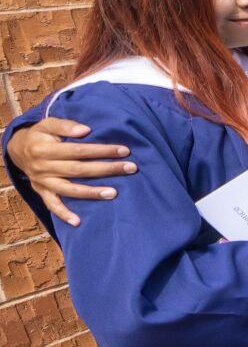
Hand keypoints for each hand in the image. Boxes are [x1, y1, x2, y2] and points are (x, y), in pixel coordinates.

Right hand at [6, 119, 136, 226]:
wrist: (17, 150)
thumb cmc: (40, 135)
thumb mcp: (47, 124)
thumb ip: (65, 126)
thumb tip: (85, 130)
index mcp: (44, 149)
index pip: (78, 151)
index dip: (101, 150)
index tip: (124, 150)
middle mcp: (43, 167)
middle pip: (78, 170)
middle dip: (106, 169)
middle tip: (131, 168)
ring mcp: (42, 182)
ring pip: (69, 189)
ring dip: (92, 192)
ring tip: (114, 193)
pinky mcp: (42, 192)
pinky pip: (52, 205)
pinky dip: (64, 214)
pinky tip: (78, 222)